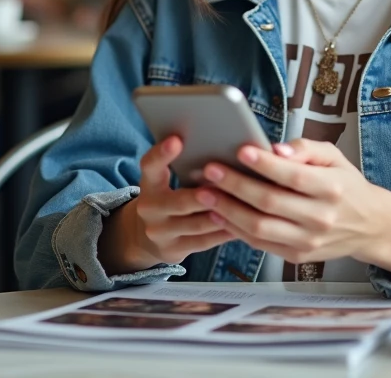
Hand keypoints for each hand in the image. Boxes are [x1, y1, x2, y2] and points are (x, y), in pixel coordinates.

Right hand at [99, 136, 233, 274]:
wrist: (148, 237)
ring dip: (220, 215)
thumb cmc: (169, 199)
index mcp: (148, 185)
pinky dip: (224, 233)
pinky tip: (242, 225)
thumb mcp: (165, 182)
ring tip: (242, 207)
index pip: (149, 166)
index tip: (177, 140)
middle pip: (178, 202)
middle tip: (225, 186)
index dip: (161, 153)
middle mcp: (150, 209)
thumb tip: (219, 149)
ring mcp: (160, 233)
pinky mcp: (173, 250)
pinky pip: (204, 242)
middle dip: (204, 196)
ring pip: (196, 225)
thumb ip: (184, 167)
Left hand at [199, 139, 390, 278]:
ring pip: (260, 228)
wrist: (368, 226)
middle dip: (235, 186)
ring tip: (205, 193)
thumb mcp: (334, 158)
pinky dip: (236, 229)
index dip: (265, 164)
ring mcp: (309, 241)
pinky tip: (219, 213)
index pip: (293, 176)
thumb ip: (306, 149)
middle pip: (270, 202)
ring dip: (228, 210)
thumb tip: (277, 149)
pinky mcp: (297, 256)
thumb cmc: (345, 185)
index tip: (240, 150)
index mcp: (332, 188)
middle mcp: (321, 217)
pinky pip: (260, 244)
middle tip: (210, 171)